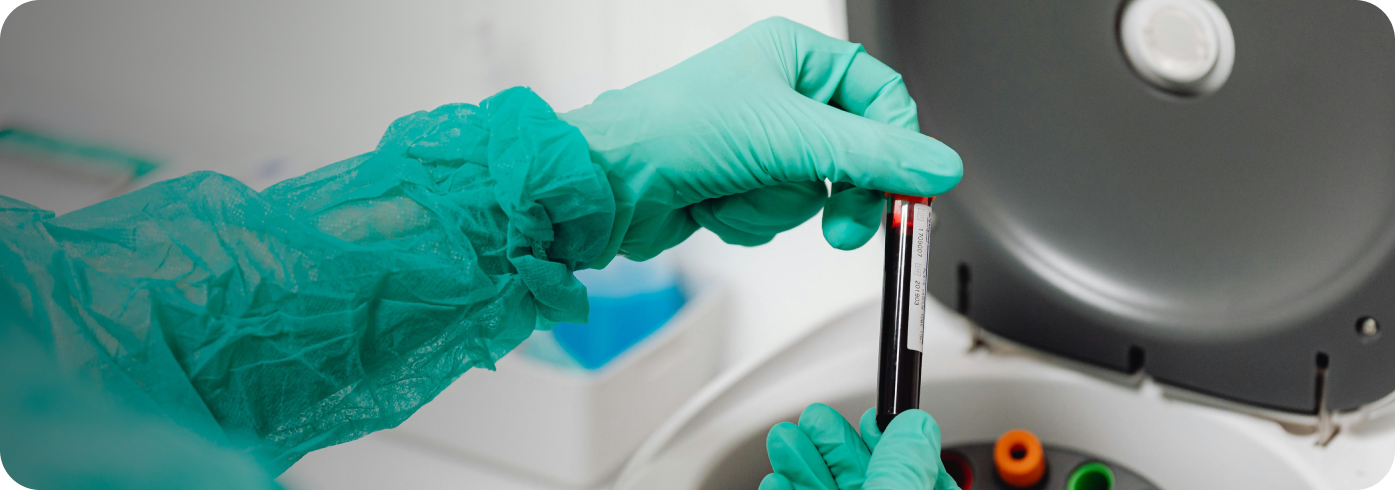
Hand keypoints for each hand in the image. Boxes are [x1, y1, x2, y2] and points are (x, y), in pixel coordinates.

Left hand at [560, 17, 960, 264]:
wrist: (608, 186)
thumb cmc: (674, 131)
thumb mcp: (792, 137)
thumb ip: (873, 156)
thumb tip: (937, 166)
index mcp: (796, 56)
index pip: (882, 98)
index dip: (897, 147)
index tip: (907, 192)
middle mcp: (782, 92)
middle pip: (857, 154)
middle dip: (841, 194)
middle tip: (843, 226)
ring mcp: (762, 141)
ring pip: (818, 191)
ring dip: (779, 204)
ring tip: (738, 189)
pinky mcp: (742, 183)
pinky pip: (782, 215)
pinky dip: (754, 220)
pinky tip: (719, 204)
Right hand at [761, 403, 958, 489]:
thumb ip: (905, 466)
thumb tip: (916, 426)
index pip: (915, 471)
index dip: (893, 440)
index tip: (874, 417)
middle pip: (860, 476)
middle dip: (832, 442)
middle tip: (815, 417)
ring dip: (801, 462)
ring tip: (786, 438)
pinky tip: (776, 480)